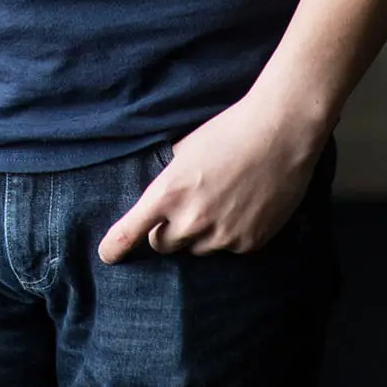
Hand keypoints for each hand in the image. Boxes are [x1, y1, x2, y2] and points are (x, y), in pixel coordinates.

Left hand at [97, 95, 323, 262]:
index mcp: (169, 192)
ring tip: (220, 200)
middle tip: (183, 207)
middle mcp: (192, 220)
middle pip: (163, 245)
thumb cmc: (229, 131)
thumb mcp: (185, 149)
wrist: (280, 133)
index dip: (115, 246)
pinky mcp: (250, 243)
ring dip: (199, 234)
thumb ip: (170, 178)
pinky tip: (243, 206)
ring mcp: (223, 236)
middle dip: (166, 231)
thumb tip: (162, 196)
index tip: (107, 255)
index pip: (131, 231)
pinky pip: (229, 248)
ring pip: (198, 249)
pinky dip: (230, 234)